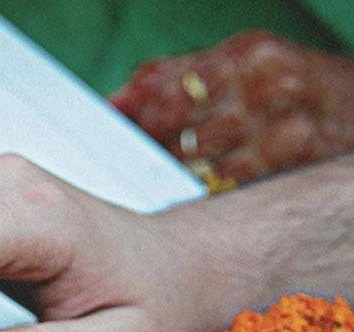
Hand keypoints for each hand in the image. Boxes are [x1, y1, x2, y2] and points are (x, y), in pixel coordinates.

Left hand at [110, 31, 353, 183]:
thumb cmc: (280, 87)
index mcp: (247, 54)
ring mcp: (290, 127)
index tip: (135, 133)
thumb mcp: (231, 67)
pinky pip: (235, 189)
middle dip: (161, 153)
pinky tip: (215, 186)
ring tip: (188, 173)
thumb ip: (170, 79)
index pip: (172, 93)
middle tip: (155, 161)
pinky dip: (214, 192)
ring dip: (185, 177)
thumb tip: (115, 103)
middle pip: (185, 134)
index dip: (144, 120)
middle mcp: (271, 86)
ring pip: (206, 168)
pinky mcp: (300, 164)